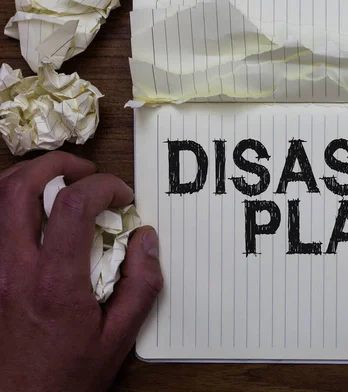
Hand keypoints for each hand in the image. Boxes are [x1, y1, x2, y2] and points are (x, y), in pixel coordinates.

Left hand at [0, 152, 162, 391]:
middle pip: (20, 187)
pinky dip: (6, 202)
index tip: (122, 197)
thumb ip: (140, 285)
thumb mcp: (118, 338)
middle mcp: (13, 269)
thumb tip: (146, 239)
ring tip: (56, 182)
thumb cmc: (66, 376)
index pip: (73, 206)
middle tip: (84, 172)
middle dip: (57, 164)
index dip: (103, 186)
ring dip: (27, 177)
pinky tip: (28, 210)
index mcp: (55, 283)